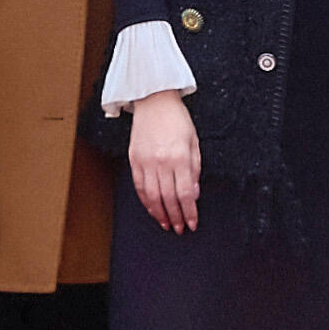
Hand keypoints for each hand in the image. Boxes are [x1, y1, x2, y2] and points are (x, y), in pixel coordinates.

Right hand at [128, 91, 202, 232]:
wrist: (154, 100)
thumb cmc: (177, 119)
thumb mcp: (194, 142)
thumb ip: (194, 169)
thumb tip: (193, 194)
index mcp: (179, 157)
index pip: (185, 194)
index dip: (189, 212)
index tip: (192, 223)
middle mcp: (161, 162)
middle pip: (168, 198)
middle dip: (176, 217)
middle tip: (180, 229)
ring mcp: (145, 162)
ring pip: (151, 196)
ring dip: (159, 213)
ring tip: (166, 224)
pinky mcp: (134, 160)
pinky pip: (139, 187)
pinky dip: (146, 201)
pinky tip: (152, 209)